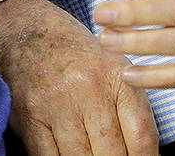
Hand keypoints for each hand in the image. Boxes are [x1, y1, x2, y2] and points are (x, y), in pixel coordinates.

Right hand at [0, 0, 157, 155]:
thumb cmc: (77, 56)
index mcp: (117, 77)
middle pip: (112, 154)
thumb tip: (145, 154)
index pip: (141, 136)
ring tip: (91, 155)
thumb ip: (131, 110)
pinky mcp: (30, 117)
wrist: (29, 31)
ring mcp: (57, 104)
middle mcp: (89, 89)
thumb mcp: (114, 70)